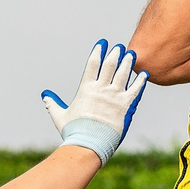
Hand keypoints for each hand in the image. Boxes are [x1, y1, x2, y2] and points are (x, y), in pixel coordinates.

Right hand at [41, 40, 148, 164]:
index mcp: (86, 89)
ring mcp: (115, 97)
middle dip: (115, 54)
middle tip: (119, 47)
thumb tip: (45, 94)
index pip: (93, 64)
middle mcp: (102, 89)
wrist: (90, 145)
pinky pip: (136, 90)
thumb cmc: (74, 132)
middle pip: (110, 65)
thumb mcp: (60, 116)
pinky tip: (144, 74)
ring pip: (124, 74)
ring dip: (128, 62)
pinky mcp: (127, 106)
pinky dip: (141, 81)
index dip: (98, 51)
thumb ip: (53, 103)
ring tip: (131, 54)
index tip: (103, 43)